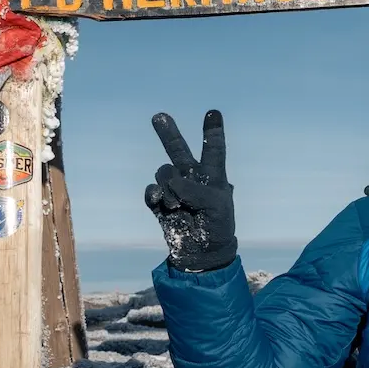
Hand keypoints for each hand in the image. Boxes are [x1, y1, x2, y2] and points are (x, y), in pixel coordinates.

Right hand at [145, 110, 237, 272]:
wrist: (202, 254)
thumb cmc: (218, 226)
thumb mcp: (216, 206)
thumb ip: (195, 189)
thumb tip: (172, 182)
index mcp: (213, 175)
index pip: (213, 149)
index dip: (212, 132)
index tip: (212, 112)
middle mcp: (192, 178)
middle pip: (178, 150)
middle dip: (168, 134)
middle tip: (159, 116)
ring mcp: (174, 190)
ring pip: (163, 173)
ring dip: (168, 187)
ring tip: (179, 205)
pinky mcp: (159, 204)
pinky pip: (150, 191)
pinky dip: (154, 195)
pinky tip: (162, 203)